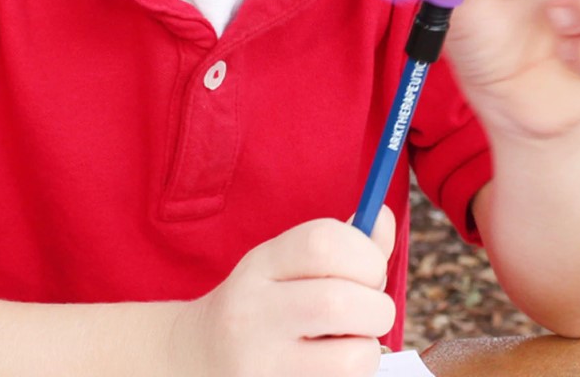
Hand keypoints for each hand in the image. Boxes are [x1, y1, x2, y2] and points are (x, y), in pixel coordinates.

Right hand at [169, 207, 395, 376]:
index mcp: (261, 264)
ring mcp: (262, 364)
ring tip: (351, 343)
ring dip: (369, 349)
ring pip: (352, 358)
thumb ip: (339, 243)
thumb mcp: (283, 264)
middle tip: (371, 311)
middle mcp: (254, 311)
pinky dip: (353, 375)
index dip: (365, 252)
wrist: (194, 358)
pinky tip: (331, 366)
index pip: (323, 241)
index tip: (372, 267)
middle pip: (340, 302)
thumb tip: (385, 218)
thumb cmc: (259, 305)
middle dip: (378, 306)